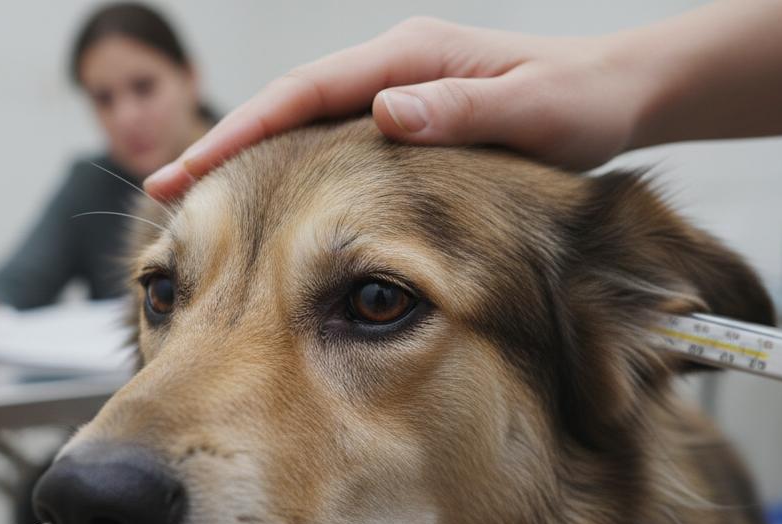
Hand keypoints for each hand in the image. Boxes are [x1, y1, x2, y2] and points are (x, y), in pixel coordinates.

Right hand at [144, 17, 649, 199]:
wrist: (618, 94)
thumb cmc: (582, 103)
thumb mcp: (534, 109)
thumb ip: (464, 111)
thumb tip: (386, 112)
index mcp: (412, 57)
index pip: (307, 93)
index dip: (243, 131)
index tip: (190, 170)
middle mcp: (393, 71)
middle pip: (286, 109)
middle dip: (222, 150)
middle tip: (163, 197)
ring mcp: (394, 95)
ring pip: (301, 130)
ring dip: (247, 164)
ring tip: (191, 206)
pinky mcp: (403, 122)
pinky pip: (329, 147)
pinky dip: (288, 172)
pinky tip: (265, 207)